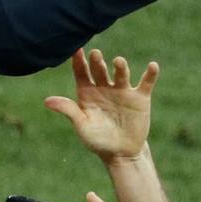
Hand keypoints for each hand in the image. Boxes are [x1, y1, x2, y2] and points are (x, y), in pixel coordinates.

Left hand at [44, 49, 158, 161]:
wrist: (121, 153)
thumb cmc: (97, 140)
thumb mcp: (82, 126)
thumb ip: (68, 111)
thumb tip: (47, 101)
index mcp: (87, 92)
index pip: (81, 72)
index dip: (78, 61)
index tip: (75, 49)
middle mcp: (104, 87)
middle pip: (99, 70)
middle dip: (97, 62)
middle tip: (95, 54)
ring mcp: (122, 90)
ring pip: (121, 74)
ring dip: (120, 67)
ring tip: (118, 61)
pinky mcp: (139, 98)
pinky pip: (146, 83)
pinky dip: (150, 74)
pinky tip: (153, 66)